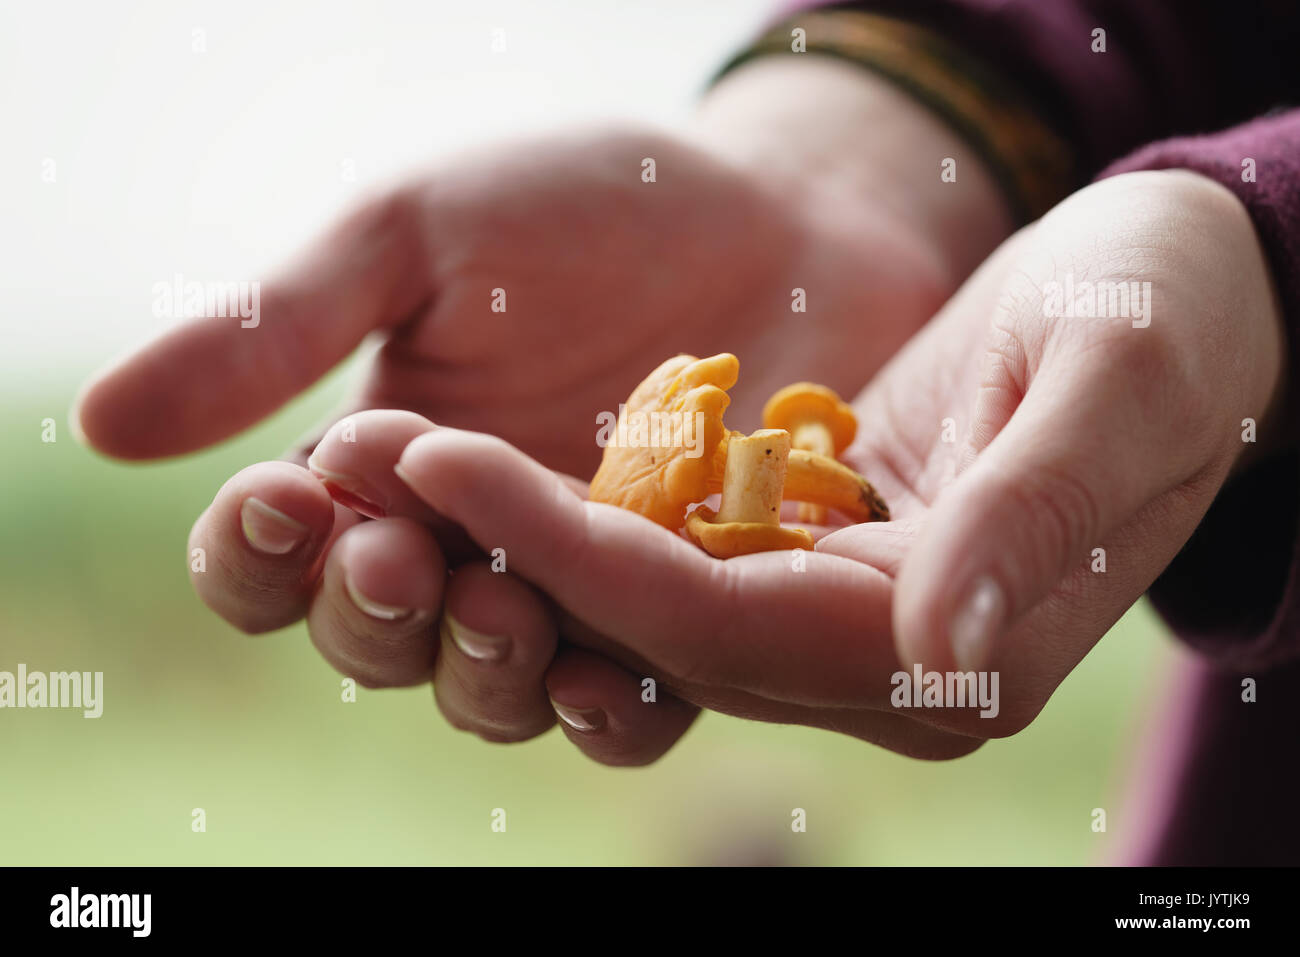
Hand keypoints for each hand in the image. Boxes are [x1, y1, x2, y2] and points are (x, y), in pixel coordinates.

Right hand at [72, 56, 1011, 761]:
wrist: (778, 218)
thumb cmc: (588, 209)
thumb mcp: (416, 236)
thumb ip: (280, 329)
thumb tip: (101, 425)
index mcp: (379, 459)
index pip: (276, 554)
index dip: (257, 553)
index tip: (288, 502)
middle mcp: (464, 541)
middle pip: (372, 640)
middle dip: (368, 615)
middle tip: (398, 557)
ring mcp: (573, 587)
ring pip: (488, 690)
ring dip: (474, 671)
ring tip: (499, 609)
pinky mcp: (682, 610)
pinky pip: (632, 706)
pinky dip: (607, 716)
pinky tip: (608, 687)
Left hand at [373, 169, 1284, 753]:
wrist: (1176, 293)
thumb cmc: (1167, 320)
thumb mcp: (1118, 389)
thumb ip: (1030, 522)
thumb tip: (938, 645)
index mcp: (951, 648)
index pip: (717, 625)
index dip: (575, 553)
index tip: (445, 463)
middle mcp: (881, 659)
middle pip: (654, 631)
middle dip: (508, 553)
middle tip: (370, 464)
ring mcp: (838, 615)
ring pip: (641, 605)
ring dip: (514, 541)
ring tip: (389, 465)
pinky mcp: (809, 557)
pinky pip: (667, 554)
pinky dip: (572, 513)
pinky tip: (481, 459)